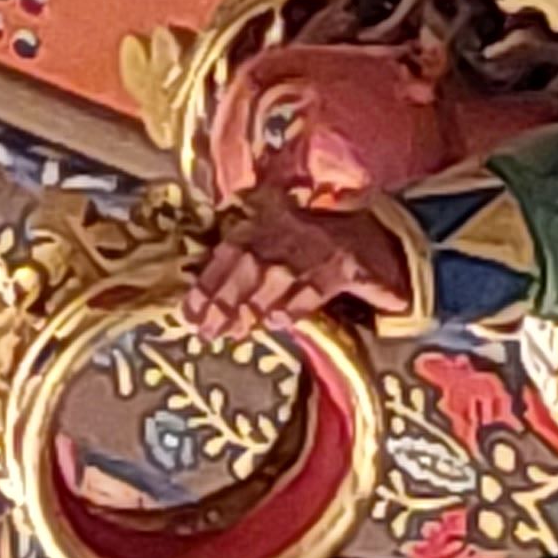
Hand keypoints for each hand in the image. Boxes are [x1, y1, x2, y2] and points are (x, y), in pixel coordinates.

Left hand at [186, 193, 413, 342]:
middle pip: (244, 273)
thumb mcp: (275, 230)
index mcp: (261, 224)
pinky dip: (291, 309)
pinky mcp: (340, 269)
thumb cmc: (311, 237)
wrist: (369, 230)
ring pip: (273, 284)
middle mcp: (283, 235)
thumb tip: (204, 296)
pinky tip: (276, 323)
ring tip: (235, 333)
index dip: (205, 287)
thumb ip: (242, 253)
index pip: (225, 257)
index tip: (188, 314)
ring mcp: (312, 251)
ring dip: (251, 312)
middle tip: (208, 332)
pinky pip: (308, 293)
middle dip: (223, 305)